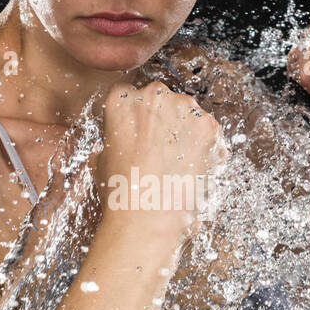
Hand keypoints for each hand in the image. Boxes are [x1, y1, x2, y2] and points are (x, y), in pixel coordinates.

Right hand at [95, 81, 227, 239]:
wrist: (148, 215)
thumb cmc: (121, 191)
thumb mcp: (101, 159)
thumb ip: (113, 139)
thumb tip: (120, 144)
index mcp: (121, 99)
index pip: (131, 98)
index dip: (137, 121)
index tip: (140, 137)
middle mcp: (154, 95)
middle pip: (162, 102)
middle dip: (163, 124)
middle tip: (159, 154)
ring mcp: (185, 108)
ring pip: (188, 115)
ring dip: (185, 133)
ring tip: (176, 166)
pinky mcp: (209, 127)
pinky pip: (208, 132)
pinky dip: (205, 148)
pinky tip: (191, 169)